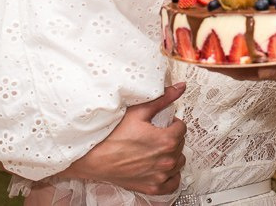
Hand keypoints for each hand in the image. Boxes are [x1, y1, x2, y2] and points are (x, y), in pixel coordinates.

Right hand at [63, 83, 186, 195]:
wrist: (93, 158)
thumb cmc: (111, 136)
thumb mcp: (138, 112)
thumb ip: (163, 99)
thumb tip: (180, 88)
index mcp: (166, 141)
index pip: (182, 128)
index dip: (172, 123)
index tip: (163, 123)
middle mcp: (166, 160)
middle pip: (180, 144)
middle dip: (171, 137)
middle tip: (156, 134)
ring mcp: (160, 176)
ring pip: (178, 162)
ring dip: (172, 154)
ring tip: (157, 149)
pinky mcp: (153, 187)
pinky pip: (173, 182)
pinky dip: (170, 175)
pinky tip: (161, 166)